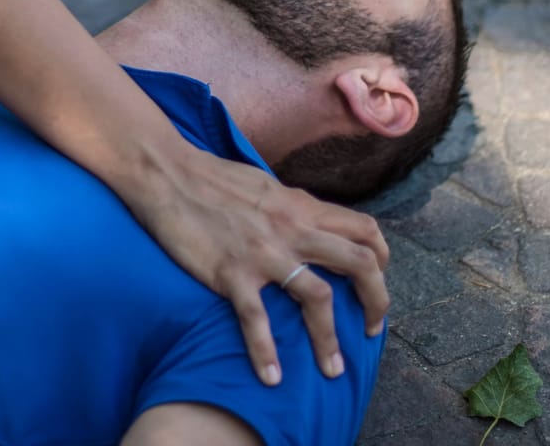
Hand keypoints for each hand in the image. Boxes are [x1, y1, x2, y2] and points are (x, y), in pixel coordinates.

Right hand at [127, 148, 389, 385]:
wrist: (167, 173)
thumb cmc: (213, 177)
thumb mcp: (267, 186)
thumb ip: (293, 208)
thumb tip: (311, 223)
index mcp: (303, 207)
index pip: (365, 230)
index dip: (382, 259)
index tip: (377, 281)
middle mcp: (293, 229)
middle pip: (360, 264)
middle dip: (376, 302)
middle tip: (370, 330)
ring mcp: (264, 253)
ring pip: (319, 298)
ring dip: (330, 341)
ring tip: (332, 370)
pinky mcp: (232, 273)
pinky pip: (257, 320)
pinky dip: (266, 353)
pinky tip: (271, 377)